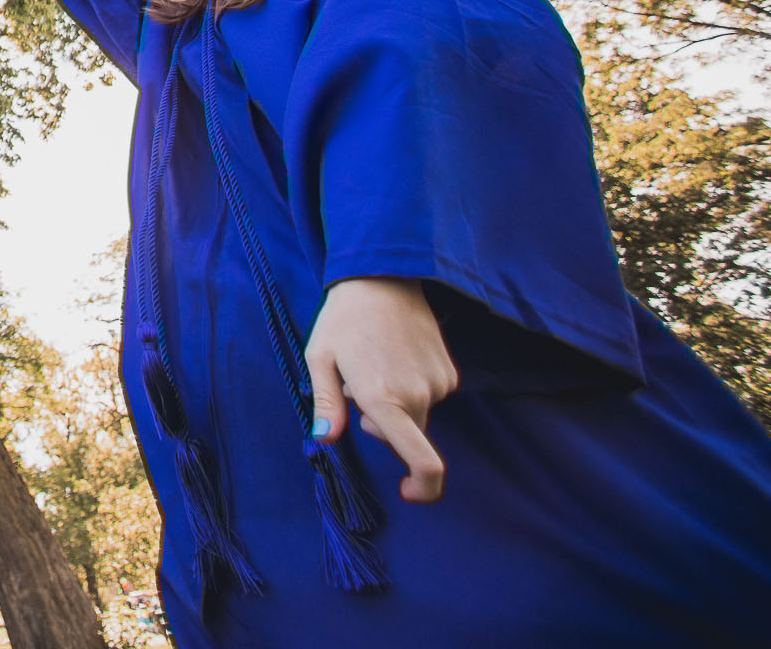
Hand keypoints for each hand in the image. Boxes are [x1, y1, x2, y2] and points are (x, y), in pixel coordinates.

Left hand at [306, 277, 459, 502]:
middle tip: (356, 387)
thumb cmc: (343, 319)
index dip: (423, 487)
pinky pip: (430, 396)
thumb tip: (325, 439)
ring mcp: (438, 383)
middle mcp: (418, 396)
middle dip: (383, 426)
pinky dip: (411, 389)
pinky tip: (394, 357)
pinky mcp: (450, 371)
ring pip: (417, 416)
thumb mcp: (321, 358)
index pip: (423, 461)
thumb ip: (326, 403)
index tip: (409, 493)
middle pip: (406, 437)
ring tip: (374, 362)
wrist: (383, 278)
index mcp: (385, 399)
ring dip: (396, 404)